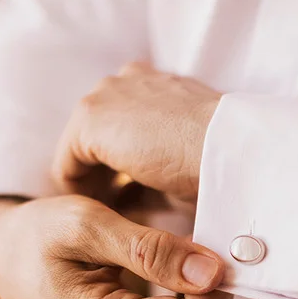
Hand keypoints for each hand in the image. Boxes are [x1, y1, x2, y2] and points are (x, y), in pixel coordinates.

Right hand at [0, 196, 231, 298]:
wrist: (7, 260)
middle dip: (218, 298)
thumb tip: (212, 273)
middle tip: (205, 254)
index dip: (217, 286)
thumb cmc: (39, 236)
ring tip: (190, 268)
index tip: (211, 248)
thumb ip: (153, 250)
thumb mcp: (89, 225)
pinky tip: (181, 287)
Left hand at [52, 62, 220, 203]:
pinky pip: (68, 166)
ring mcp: (105, 95)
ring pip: (81, 151)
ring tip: (107, 217)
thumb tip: (147, 195)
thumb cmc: (221, 160)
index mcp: (156, 83)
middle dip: (105, 175)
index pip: (125, 126)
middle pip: (99, 136)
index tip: (132, 201)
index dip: (124, 167)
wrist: (229, 150)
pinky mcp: (89, 120)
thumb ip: (163, 163)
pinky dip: (80, 193)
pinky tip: (99, 215)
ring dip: (93, 185)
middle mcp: (127, 80)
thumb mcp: (190, 156)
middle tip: (117, 213)